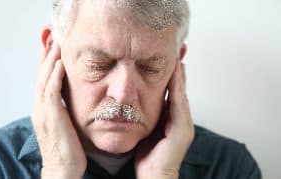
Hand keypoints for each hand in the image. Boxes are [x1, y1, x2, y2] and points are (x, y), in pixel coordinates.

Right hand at [31, 44, 85, 178]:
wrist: (63, 170)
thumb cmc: (67, 150)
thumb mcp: (65, 126)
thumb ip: (65, 111)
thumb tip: (71, 102)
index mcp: (44, 110)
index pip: (44, 81)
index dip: (47, 64)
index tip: (53, 48)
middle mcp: (40, 108)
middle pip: (41, 76)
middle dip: (46, 56)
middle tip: (51, 38)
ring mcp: (44, 113)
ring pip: (44, 80)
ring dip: (49, 61)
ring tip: (55, 43)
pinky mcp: (51, 118)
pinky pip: (51, 93)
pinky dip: (54, 77)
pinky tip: (59, 64)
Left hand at [135, 61, 193, 178]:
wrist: (154, 177)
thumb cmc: (147, 157)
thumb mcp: (145, 131)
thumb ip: (145, 117)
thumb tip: (134, 103)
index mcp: (171, 119)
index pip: (172, 91)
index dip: (172, 74)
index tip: (170, 57)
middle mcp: (181, 119)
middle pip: (180, 88)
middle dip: (179, 69)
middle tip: (179, 49)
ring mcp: (184, 124)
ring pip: (181, 93)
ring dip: (179, 74)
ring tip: (178, 56)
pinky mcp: (182, 130)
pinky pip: (178, 104)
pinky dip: (177, 88)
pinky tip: (175, 74)